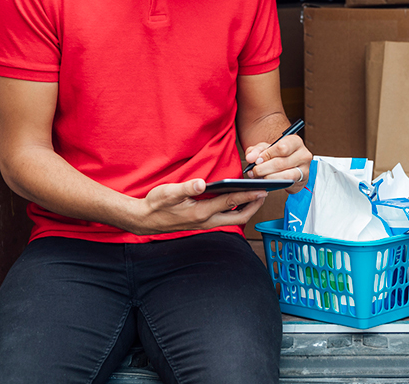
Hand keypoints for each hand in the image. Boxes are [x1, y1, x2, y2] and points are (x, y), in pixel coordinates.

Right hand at [127, 179, 266, 235]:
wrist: (144, 220)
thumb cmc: (155, 204)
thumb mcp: (168, 192)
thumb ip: (186, 188)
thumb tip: (201, 183)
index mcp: (200, 212)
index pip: (230, 202)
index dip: (247, 195)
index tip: (261, 189)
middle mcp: (206, 221)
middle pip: (238, 217)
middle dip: (253, 206)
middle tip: (264, 194)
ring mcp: (204, 224)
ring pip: (232, 219)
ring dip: (245, 209)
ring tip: (255, 196)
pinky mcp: (202, 224)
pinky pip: (224, 219)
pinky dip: (234, 210)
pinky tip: (236, 201)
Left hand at [243, 134, 312, 192]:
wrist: (289, 167)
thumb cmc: (278, 155)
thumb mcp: (265, 149)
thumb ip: (256, 151)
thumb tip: (250, 158)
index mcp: (295, 141)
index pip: (281, 147)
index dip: (267, 155)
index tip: (257, 160)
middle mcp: (303, 153)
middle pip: (280, 162)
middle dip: (263, 169)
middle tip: (254, 171)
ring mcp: (305, 167)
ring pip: (284, 175)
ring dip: (268, 178)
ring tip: (259, 177)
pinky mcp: (303, 179)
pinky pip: (287, 183)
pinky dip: (275, 183)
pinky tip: (267, 182)